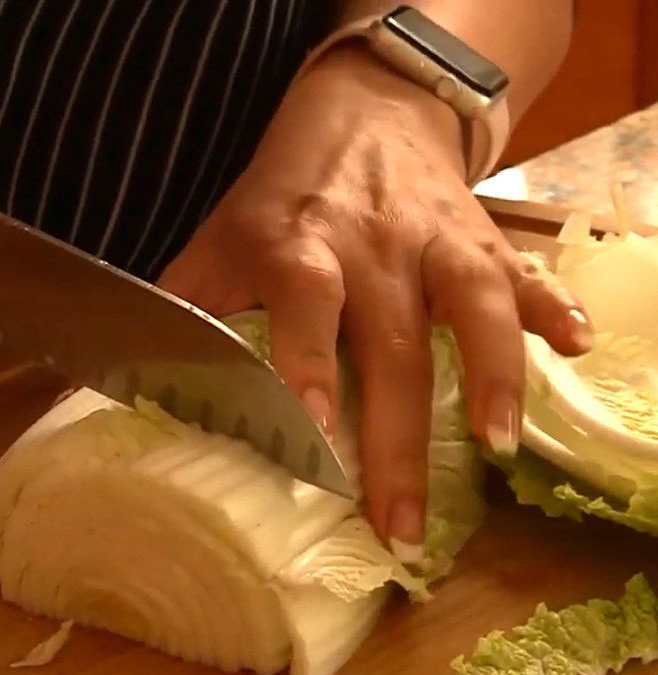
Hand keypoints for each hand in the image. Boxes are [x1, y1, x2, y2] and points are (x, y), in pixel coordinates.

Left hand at [158, 47, 592, 559]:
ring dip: (492, 372)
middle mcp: (372, 243)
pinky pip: (525, 273)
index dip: (310, 369)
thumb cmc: (286, 190)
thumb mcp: (224, 235)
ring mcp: (436, 238)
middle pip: (392, 343)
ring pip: (473, 304)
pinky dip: (553, 308)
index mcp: (298, 244)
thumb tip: (136, 376)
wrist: (363, 109)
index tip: (320, 439)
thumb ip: (188, 301)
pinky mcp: (482, 235)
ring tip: (496, 446)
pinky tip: (577, 346)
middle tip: (400, 525)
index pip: (305, 306)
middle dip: (398, 438)